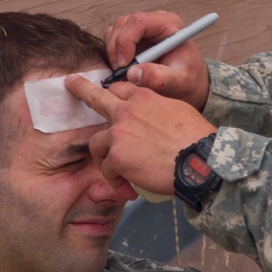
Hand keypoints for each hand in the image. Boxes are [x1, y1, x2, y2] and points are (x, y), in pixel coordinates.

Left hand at [65, 74, 217, 195]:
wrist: (201, 160)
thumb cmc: (197, 139)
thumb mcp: (178, 110)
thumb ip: (158, 109)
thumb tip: (154, 117)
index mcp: (145, 97)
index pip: (121, 88)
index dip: (113, 93)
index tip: (109, 95)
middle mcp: (127, 111)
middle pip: (96, 97)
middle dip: (81, 89)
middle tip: (70, 83)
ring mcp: (119, 133)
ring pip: (97, 143)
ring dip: (105, 158)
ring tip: (118, 172)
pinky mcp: (117, 157)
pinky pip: (107, 170)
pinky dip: (117, 181)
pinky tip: (130, 188)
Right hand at [103, 10, 210, 109]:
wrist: (190, 83)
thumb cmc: (188, 79)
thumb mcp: (179, 81)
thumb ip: (159, 77)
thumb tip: (133, 73)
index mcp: (169, 25)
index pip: (138, 22)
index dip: (126, 42)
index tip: (124, 64)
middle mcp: (154, 22)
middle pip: (123, 24)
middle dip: (116, 49)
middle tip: (120, 71)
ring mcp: (141, 29)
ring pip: (114, 31)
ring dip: (112, 52)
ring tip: (123, 71)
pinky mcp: (132, 38)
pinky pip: (113, 40)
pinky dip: (112, 55)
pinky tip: (123, 69)